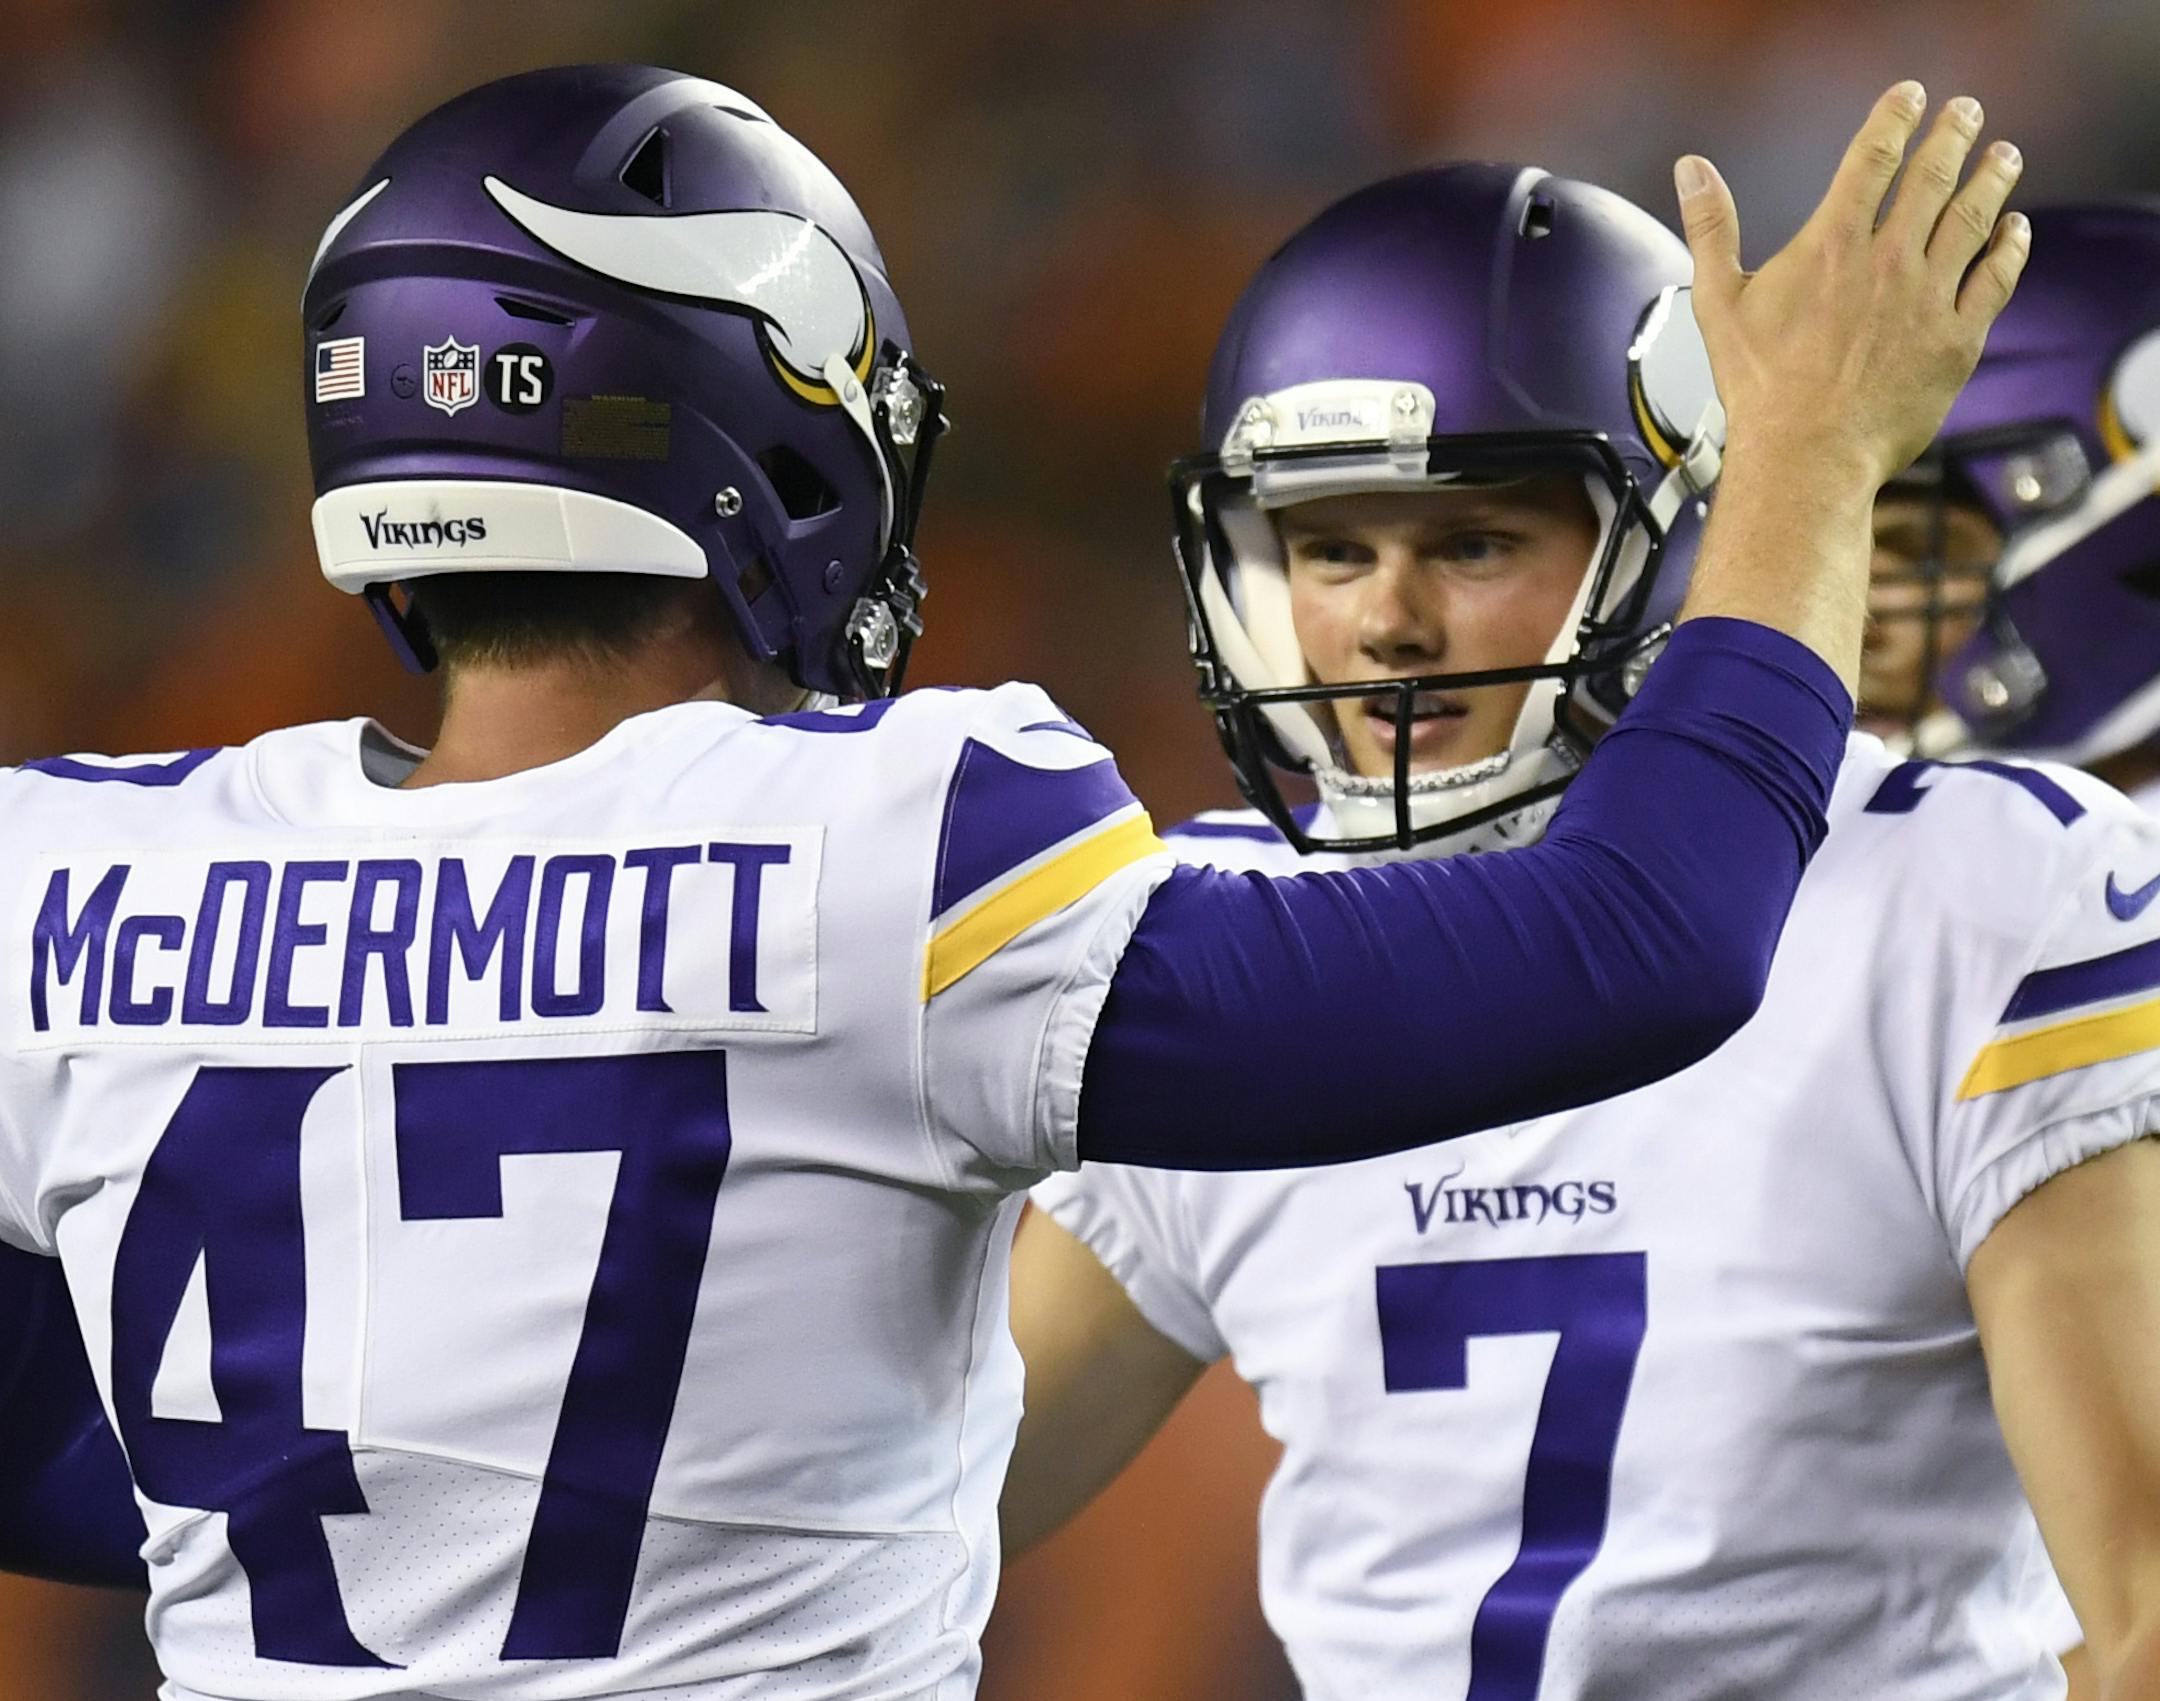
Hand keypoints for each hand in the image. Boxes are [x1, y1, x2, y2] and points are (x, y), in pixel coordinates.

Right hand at [1675, 81, 2028, 490]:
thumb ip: (1711, 228)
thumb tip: (1691, 169)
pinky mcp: (1957, 339)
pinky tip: (2015, 230)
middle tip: (1967, 113)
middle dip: (1954, 136)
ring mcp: (1929, 298)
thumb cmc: (1759, 389)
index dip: (1895, 118)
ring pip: (1973, 219)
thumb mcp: (1718, 303)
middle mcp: (1889, 261)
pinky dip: (2010, 247)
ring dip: (1992, 179)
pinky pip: (1997, 280)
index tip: (1909, 97)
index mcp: (1832, 245)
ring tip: (2003, 156)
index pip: (1873, 158)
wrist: (1807, 457)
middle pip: (1933, 177)